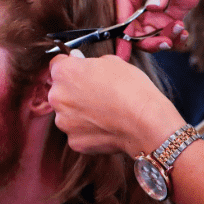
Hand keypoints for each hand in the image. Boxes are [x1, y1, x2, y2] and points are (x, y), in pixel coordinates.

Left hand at [48, 53, 184, 155]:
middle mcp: (57, 96)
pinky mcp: (74, 141)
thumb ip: (89, 63)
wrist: (146, 122)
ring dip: (79, 112)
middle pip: (60, 90)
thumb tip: (82, 64)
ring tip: (103, 112)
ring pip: (67, 113)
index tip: (80, 71)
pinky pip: (77, 132)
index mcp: (64, 72)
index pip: (57, 64)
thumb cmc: (132, 89)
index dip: (71, 67)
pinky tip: (105, 126)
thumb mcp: (111, 62)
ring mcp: (64, 121)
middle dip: (74, 91)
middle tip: (96, 93)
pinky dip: (88, 130)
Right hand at [114, 0, 203, 51]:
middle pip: (133, 34)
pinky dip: (175, 40)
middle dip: (149, 42)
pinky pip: (165, 38)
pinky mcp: (164, 23)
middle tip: (166, 42)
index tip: (123, 53)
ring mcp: (149, 17)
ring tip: (180, 29)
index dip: (121, 35)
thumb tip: (152, 7)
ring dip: (165, 40)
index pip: (120, 17)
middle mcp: (135, 7)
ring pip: (150, 40)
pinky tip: (184, 32)